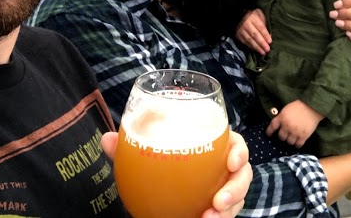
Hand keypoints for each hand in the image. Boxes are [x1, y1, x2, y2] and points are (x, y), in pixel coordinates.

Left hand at [103, 131, 250, 217]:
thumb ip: (129, 147)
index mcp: (213, 146)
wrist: (157, 194)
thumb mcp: (145, 155)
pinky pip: (224, 215)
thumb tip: (107, 140)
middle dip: (236, 188)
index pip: (236, 144)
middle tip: (219, 201)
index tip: (231, 161)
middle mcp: (222, 168)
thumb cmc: (160, 163)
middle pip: (243, 175)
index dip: (240, 151)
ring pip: (237, 200)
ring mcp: (222, 190)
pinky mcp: (217, 208)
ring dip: (228, 211)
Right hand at [236, 8, 270, 54]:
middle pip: (255, 35)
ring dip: (257, 47)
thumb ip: (265, 24)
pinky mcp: (237, 35)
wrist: (238, 15)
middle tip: (267, 49)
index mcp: (253, 18)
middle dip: (262, 43)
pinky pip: (245, 42)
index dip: (265, 35)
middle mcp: (246, 24)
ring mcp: (241, 30)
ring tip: (263, 52)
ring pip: (249, 40)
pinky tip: (256, 50)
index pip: (260, 27)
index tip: (270, 41)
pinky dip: (251, 47)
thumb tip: (269, 36)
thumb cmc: (253, 15)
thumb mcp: (260, 15)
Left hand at [266, 100, 323, 147]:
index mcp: (282, 117)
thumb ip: (282, 117)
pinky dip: (297, 144)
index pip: (272, 127)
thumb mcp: (287, 109)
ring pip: (289, 142)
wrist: (312, 107)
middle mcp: (287, 126)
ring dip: (290, 141)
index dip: (269, 132)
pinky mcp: (303, 136)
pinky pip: (298, 144)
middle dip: (282, 136)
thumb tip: (279, 125)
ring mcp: (295, 132)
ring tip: (293, 138)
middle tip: (285, 135)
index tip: (269, 135)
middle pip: (281, 137)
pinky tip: (298, 142)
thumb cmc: (299, 106)